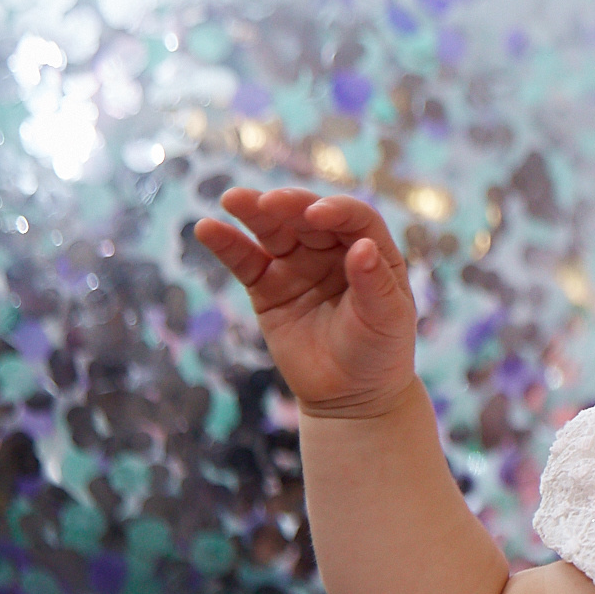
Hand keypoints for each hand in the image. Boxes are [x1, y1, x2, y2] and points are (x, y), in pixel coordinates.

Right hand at [193, 187, 419, 418]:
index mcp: (371, 251)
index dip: (336, 211)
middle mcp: (332, 251)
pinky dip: (227, 244)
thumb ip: (375, 284)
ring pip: (274, 231)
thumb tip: (364, 247)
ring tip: (233, 199)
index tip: (316, 215)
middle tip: (270, 202)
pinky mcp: (267, 287)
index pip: (354, 218)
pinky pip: (245, 260)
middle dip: (290, 205)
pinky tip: (207, 229)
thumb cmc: (379, 352)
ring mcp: (297, 266)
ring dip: (253, 212)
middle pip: (308, 217)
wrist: (351, 395)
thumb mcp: (387, 319)